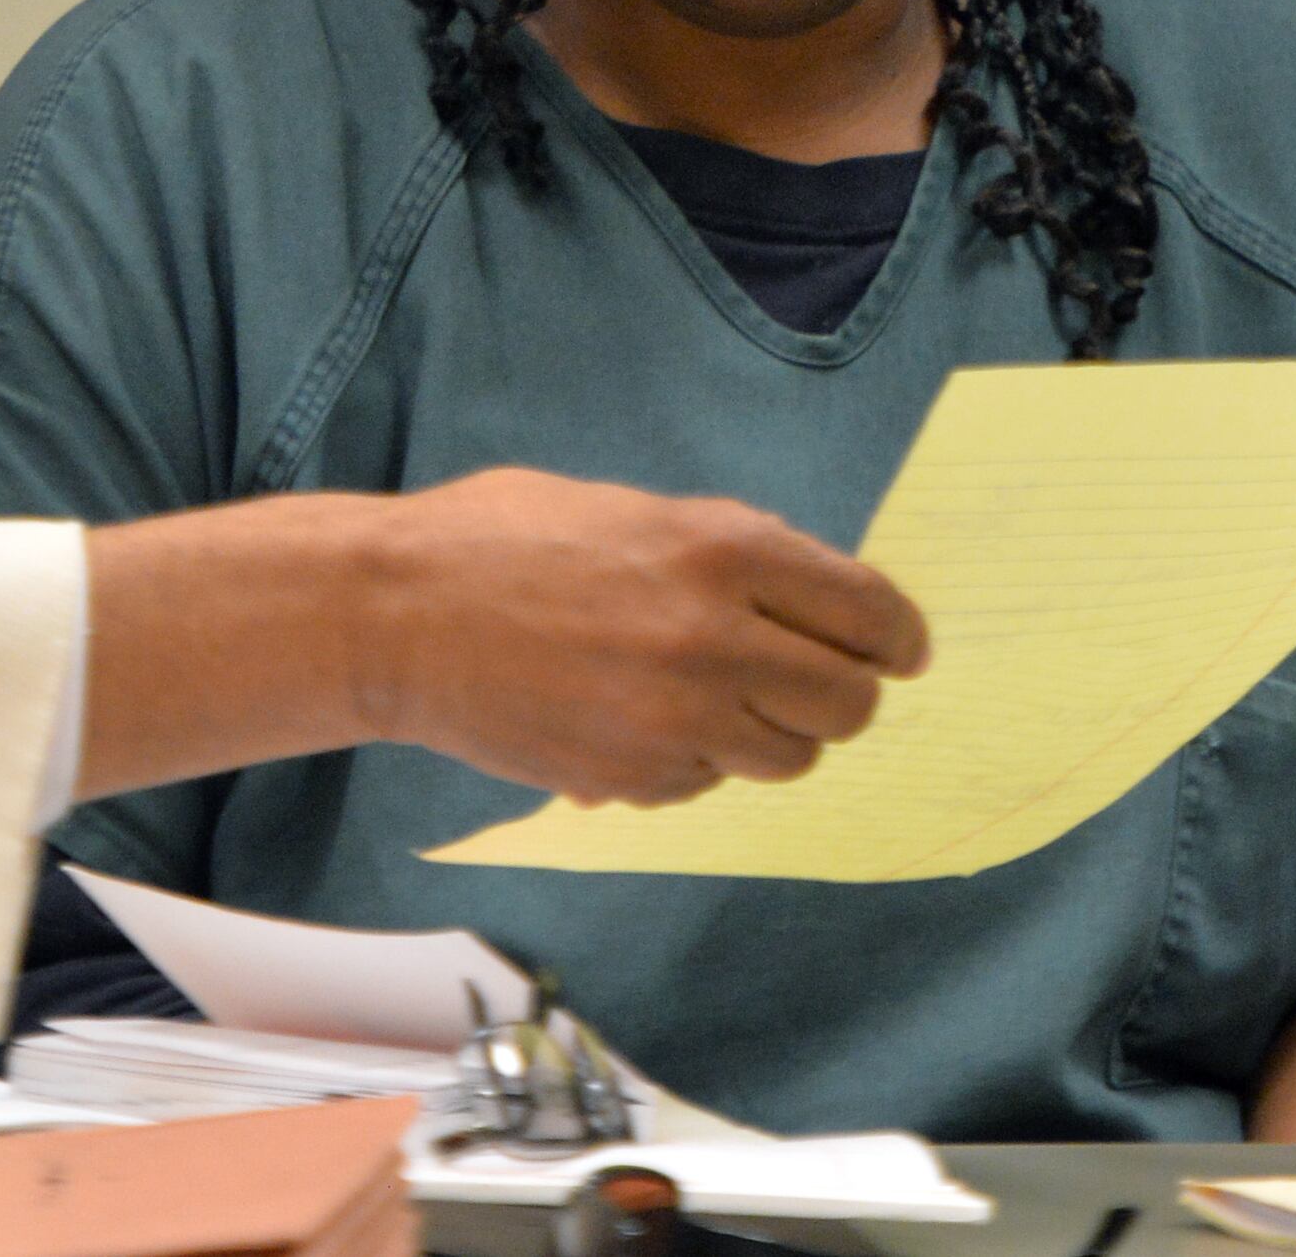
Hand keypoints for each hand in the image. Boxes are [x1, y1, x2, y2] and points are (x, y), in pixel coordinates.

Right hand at [352, 467, 930, 803]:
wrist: (397, 614)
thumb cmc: (507, 539)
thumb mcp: (638, 511)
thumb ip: (731, 550)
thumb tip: (814, 595)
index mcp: (725, 553)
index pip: (871, 613)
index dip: (897, 637)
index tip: (899, 648)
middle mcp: (716, 641)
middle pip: (851, 702)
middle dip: (845, 693)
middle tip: (819, 681)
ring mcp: (675, 721)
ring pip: (791, 757)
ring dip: (773, 733)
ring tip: (718, 697)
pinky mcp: (633, 780)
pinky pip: (710, 783)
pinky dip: (697, 760)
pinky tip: (642, 718)